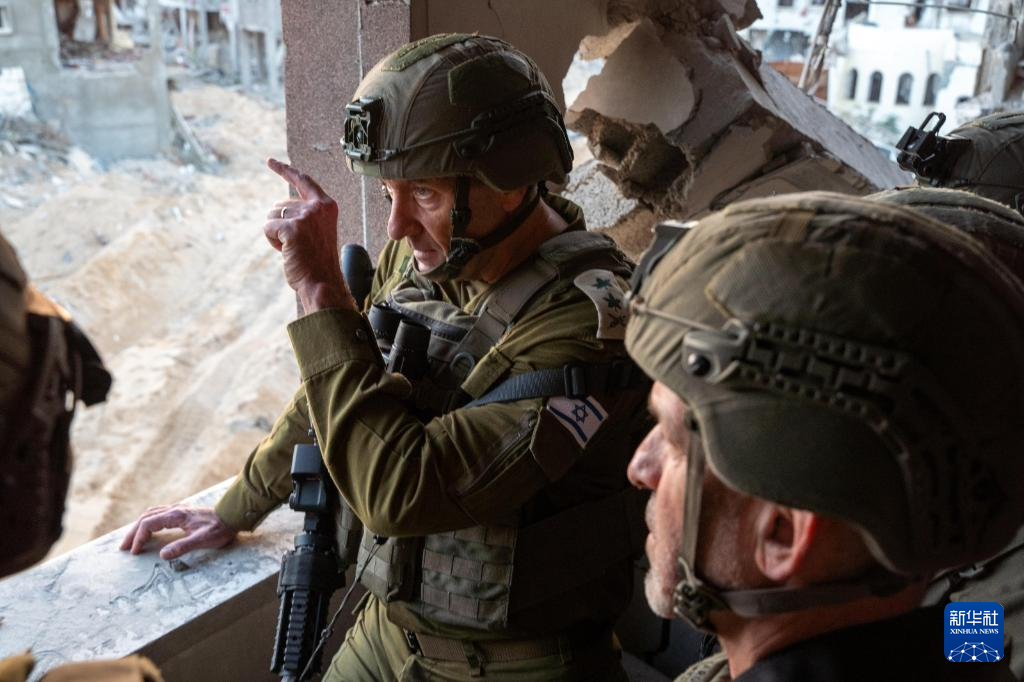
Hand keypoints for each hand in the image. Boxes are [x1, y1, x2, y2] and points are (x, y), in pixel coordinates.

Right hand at [118, 505, 236, 559]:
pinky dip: (148, 522)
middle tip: (124, 547)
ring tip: (131, 540)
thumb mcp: (202, 540)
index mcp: (176, 515)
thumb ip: (182, 547)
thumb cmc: (220, 529)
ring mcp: (178, 509)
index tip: (135, 552)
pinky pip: (159, 514)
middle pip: (146, 518)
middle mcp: (175, 509)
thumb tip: (163, 555)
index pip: (149, 524)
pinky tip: (148, 529)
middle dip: (133, 532)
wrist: (233, 516)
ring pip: (151, 514)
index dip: (139, 537)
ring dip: (139, 526)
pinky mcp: (182, 512)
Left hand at [264, 158, 356, 312]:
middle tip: (297, 244)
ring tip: (293, 248)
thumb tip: (278, 206)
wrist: (322, 282)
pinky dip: (272, 241)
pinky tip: (286, 251)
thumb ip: (304, 214)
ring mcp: (305, 216)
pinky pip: (268, 227)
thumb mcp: (317, 230)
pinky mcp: (292, 227)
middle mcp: (318, 206)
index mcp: (327, 205)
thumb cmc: (317, 261)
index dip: (285, 170)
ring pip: (271, 215)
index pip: (302, 180)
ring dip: (276, 233)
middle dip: (280, 224)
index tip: (270, 161)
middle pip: (280, 203)